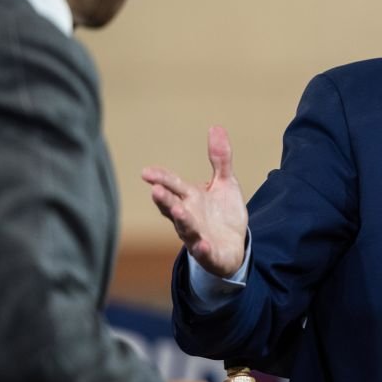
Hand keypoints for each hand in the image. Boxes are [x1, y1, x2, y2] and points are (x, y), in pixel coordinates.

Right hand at [143, 126, 247, 277]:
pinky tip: (202, 245)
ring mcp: (197, 236)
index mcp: (189, 198)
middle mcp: (188, 217)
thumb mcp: (225, 182)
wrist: (233, 246)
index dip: (161, 178)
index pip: (172, 186)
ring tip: (179, 211)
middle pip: (173, 207)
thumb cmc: (222, 213)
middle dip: (165, 199)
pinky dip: (202, 249)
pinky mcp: (210, 254)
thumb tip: (216, 127)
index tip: (147, 172)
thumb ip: (220, 158)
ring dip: (182, 221)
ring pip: (186, 229)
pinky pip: (204, 252)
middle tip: (155, 189)